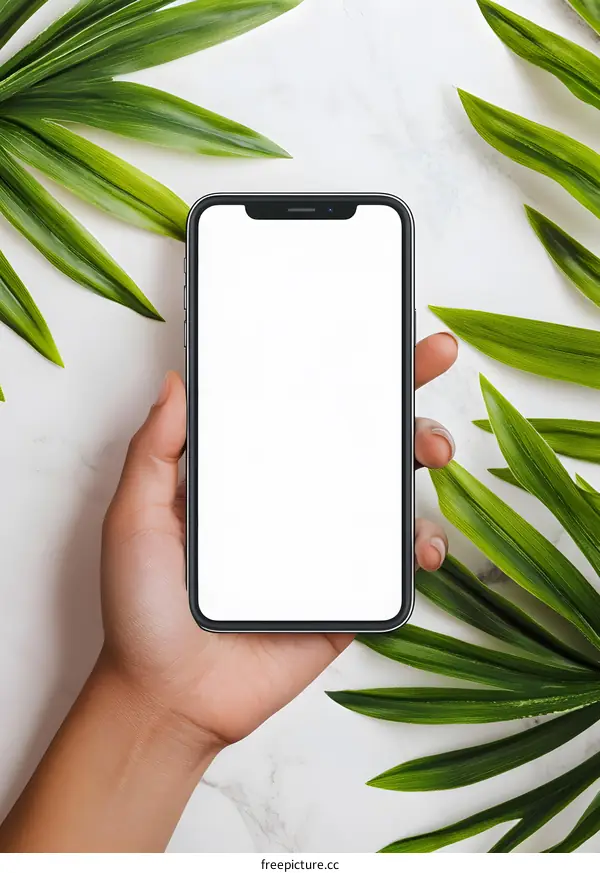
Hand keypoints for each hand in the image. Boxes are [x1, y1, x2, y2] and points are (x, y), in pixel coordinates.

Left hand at [100, 332, 456, 749]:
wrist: (168, 698)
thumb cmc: (143, 607)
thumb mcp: (135, 517)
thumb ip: (154, 452)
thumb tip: (175, 382)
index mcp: (252, 474)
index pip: (303, 407)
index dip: (339, 367)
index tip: (373, 329)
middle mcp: (296, 499)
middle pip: (360, 435)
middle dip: (403, 392)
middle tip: (431, 360)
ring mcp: (328, 545)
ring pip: (392, 489)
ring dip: (425, 456)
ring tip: (433, 451)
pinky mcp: (349, 593)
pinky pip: (397, 563)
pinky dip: (423, 546)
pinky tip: (423, 544)